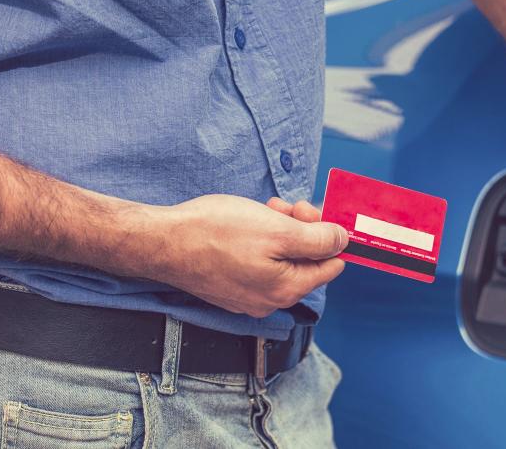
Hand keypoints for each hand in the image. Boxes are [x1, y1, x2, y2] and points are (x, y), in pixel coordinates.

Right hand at [144, 195, 347, 317]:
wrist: (162, 241)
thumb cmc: (215, 233)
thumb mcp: (277, 230)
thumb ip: (316, 240)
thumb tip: (343, 242)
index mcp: (287, 289)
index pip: (331, 265)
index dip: (328, 234)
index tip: (312, 212)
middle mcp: (270, 299)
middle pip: (305, 260)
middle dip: (301, 228)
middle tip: (284, 206)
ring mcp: (248, 295)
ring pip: (282, 258)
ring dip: (280, 229)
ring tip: (264, 209)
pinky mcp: (231, 285)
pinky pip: (259, 262)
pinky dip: (260, 240)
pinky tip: (248, 222)